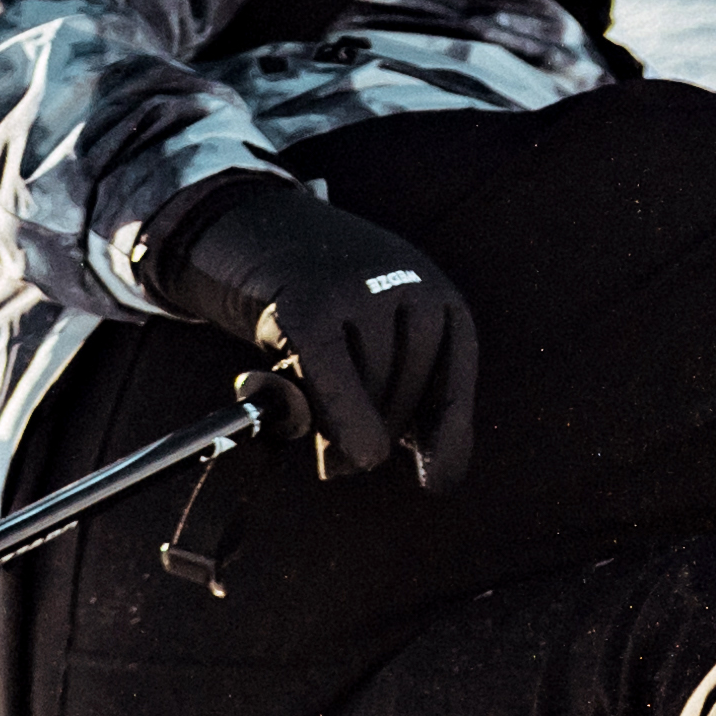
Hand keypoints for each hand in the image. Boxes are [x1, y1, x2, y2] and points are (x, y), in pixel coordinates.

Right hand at [158, 176, 481, 487]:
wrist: (263, 230)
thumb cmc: (326, 307)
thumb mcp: (375, 340)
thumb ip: (388, 398)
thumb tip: (372, 459)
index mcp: (440, 300)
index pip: (452, 381)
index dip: (448, 437)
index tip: (437, 485)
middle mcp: (410, 286)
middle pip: (403, 394)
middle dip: (369, 430)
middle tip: (330, 441)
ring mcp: (360, 289)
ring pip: (363, 391)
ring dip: (331, 422)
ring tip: (302, 404)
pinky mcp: (308, 303)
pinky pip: (328, 376)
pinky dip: (327, 413)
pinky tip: (302, 427)